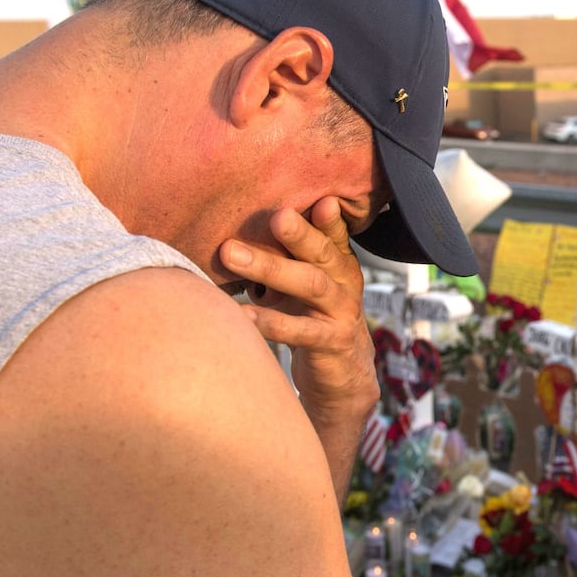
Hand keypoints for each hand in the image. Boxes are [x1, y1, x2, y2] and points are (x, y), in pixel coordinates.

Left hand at [217, 199, 378, 420]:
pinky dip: (270, 322)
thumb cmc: (312, 320)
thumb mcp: (302, 286)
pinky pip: (300, 332)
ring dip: (271, 268)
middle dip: (298, 234)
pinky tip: (241, 316)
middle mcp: (344, 283)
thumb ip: (283, 258)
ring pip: (310, 285)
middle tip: (275, 216)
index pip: (333, 234)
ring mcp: (341, 313)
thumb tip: (234, 229)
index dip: (328, 217)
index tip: (319, 198)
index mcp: (338, 263)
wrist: (343, 378)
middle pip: (322, 253)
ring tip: (231, 254)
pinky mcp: (331, 344)